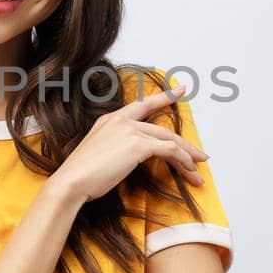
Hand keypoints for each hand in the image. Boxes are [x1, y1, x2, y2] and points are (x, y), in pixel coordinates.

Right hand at [50, 82, 209, 202]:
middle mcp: (121, 120)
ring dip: (187, 156)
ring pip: (169, 139)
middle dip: (185, 143)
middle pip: (162, 128)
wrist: (71, 181)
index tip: (179, 91)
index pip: (142, 105)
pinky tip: (189, 171)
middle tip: (200, 153)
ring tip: (198, 170)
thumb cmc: (80, 175)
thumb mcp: (97, 154)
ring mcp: (130, 130)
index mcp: (109, 120)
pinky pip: (169, 150)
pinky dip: (182, 160)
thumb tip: (127, 158)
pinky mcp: (138, 145)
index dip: (163, 98)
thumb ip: (114, 149)